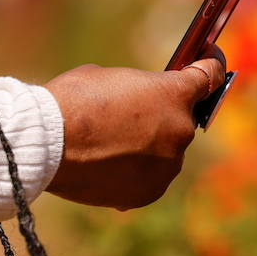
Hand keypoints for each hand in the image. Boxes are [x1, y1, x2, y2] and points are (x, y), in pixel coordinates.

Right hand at [42, 47, 225, 210]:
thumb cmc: (72, 101)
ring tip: (113, 143)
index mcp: (175, 94)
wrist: (46, 145)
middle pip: (182, 118)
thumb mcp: (109, 78)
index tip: (207, 63)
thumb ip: (138, 90)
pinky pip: (149, 177)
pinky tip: (110, 165)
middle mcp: (180, 130)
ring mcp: (167, 166)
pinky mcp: (149, 193)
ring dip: (150, 145)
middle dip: (164, 113)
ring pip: (166, 151)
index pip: (210, 76)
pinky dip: (135, 171)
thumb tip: (142, 102)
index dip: (209, 66)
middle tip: (135, 112)